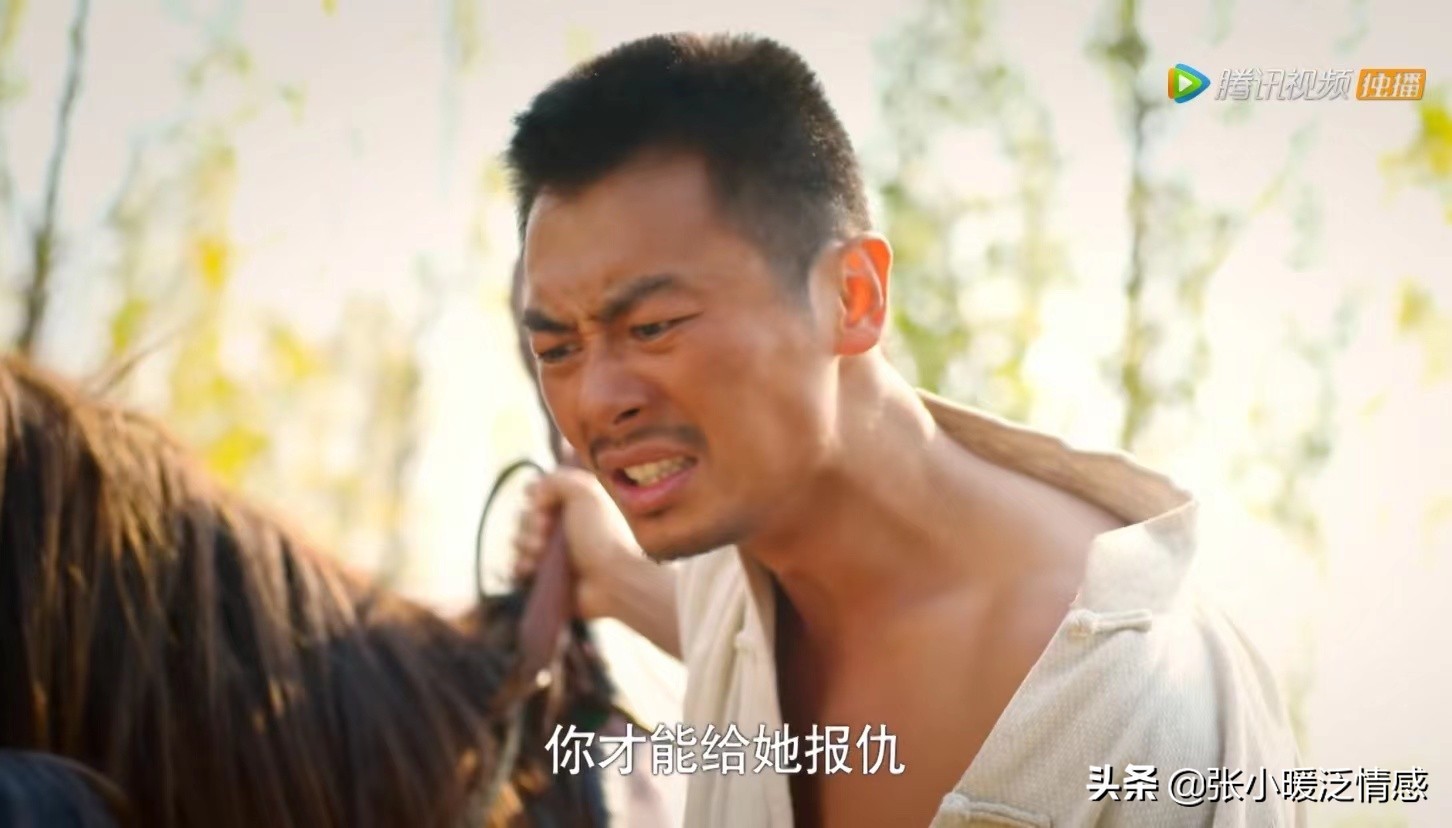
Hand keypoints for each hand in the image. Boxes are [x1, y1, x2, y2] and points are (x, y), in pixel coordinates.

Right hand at [511, 467, 639, 620]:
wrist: (611, 580)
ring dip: (525, 544)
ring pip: (518, 541)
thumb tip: (534, 492)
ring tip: (541, 552)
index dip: (534, 496)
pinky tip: (532, 568)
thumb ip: (557, 479)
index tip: (542, 502)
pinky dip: (521, 565)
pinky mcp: (544, 577)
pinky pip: (517, 566)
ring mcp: (551, 553)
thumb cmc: (601, 534)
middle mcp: (561, 527)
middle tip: (545, 531)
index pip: (537, 492)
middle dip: (529, 522)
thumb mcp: (586, 492)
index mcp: (572, 504)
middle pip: (524, 515)